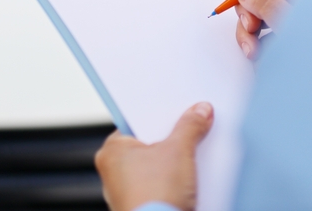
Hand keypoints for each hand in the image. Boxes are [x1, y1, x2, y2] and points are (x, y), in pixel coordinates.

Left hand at [95, 102, 213, 210]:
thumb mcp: (179, 151)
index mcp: (112, 150)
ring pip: (155, 169)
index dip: (162, 116)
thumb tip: (199, 111)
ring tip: (195, 157)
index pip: (138, 123)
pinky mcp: (140, 209)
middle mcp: (112, 172)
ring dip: (174, 164)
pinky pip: (159, 189)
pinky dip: (173, 185)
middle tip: (192, 131)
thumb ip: (190, 126)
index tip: (180, 111)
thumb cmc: (155, 197)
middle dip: (171, 141)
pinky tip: (191, 182)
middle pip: (149, 145)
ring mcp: (125, 194)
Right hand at [220, 0, 299, 58]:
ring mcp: (293, 15)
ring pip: (258, 11)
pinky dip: (257, 43)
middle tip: (249, 27)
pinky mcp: (290, 36)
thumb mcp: (290, 22)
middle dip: (246, 7)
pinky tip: (261, 56)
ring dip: (248, 30)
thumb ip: (265, 3)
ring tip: (253, 50)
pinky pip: (265, 32)